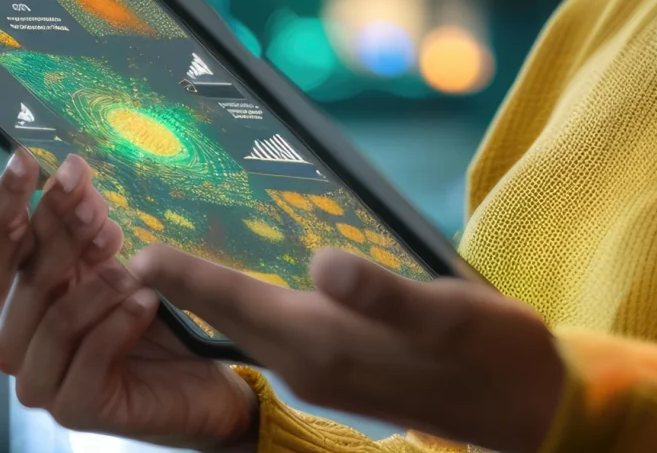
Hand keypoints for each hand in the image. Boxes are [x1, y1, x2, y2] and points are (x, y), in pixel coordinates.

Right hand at [0, 150, 257, 450]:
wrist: (195, 382)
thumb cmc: (145, 316)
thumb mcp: (113, 260)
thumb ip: (86, 227)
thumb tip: (71, 178)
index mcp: (16, 292)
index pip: (0, 237)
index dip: (8, 197)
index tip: (25, 158)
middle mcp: (15, 335)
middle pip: (26, 274)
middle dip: (59, 234)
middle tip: (94, 206)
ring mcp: (39, 378)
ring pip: (54, 320)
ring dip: (96, 289)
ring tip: (134, 272)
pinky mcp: (74, 408)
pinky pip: (89, 358)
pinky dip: (118, 325)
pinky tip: (146, 304)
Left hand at [129, 243, 565, 452]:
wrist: (528, 407)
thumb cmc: (492, 352)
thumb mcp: (446, 313)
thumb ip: (382, 293)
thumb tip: (324, 264)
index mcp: (326, 345)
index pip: (236, 304)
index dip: (186, 276)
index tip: (133, 251)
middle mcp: (312, 364)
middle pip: (228, 318)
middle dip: (180, 285)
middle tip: (129, 249)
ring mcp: (325, 373)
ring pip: (246, 329)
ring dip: (208, 296)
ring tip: (168, 262)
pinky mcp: (343, 371)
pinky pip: (273, 336)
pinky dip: (244, 309)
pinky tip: (241, 288)